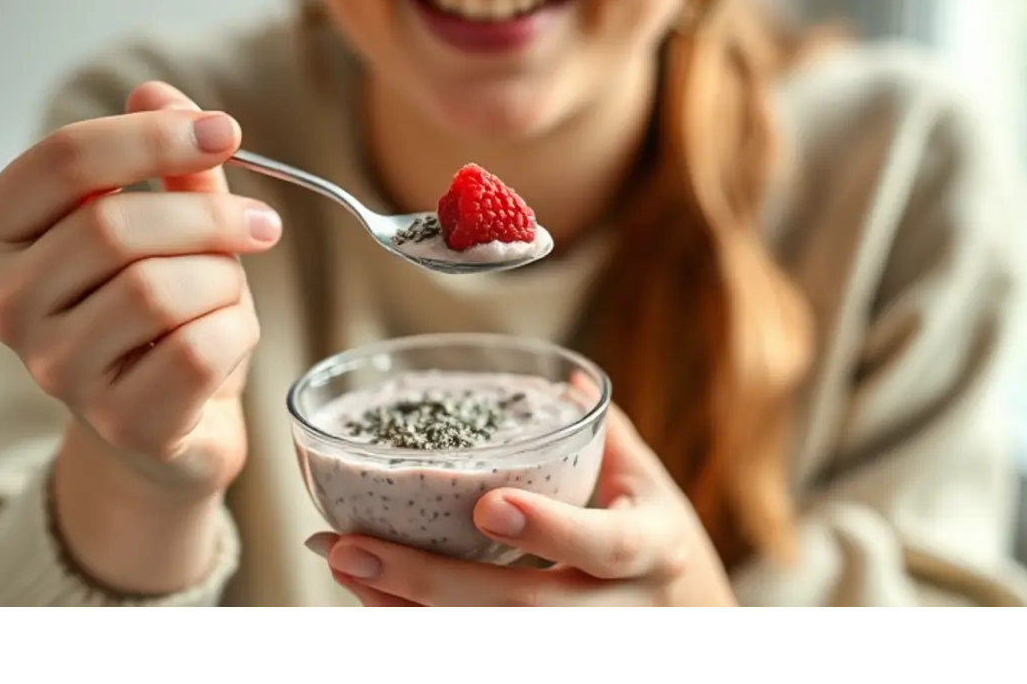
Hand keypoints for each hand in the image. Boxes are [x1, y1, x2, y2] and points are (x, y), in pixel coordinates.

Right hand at [0, 82, 280, 591]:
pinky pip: (198, 351)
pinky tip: (230, 338)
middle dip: (210, 216)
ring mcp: (57, 371)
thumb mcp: (167, 226)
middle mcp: (7, 304)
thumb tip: (157, 91)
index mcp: (3, 235)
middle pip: (114, 226)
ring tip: (232, 291)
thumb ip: (165, 162)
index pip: (62, 161)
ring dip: (223, 281)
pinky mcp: (119, 423)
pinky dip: (237, 332)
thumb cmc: (162, 312)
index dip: (151, 137)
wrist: (167, 424)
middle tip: (262, 224)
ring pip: (158, 291)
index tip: (225, 132)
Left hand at [307, 403, 738, 609]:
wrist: (682, 612)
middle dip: (432, 581)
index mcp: (652, 549)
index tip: (487, 506)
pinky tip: (371, 594)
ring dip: (407, 607)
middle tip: (352, 547)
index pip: (607, 546)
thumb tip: (566, 380)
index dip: (551, 529)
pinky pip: (477, 642)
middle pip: (527, 608)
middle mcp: (619, 608)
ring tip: (345, 565)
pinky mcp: (547, 646)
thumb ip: (602, 435)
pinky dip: (415, 620)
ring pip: (493, 635)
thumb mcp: (644, 482)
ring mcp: (582, 638)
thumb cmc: (652, 533)